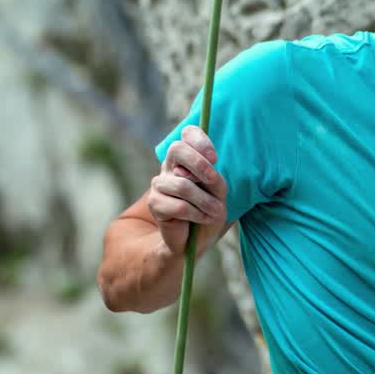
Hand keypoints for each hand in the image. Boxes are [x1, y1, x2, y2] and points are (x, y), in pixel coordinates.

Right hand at [148, 125, 227, 253]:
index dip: (199, 140)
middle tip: (214, 181)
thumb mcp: (219, 192)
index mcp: (188, 159)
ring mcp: (159, 184)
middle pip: (177, 148)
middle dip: (200, 164)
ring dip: (206, 201)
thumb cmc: (210, 210)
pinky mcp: (155, 203)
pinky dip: (197, 214)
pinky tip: (201, 219)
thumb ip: (212, 178)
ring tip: (214, 212)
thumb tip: (188, 174)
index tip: (215, 158)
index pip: (187, 134)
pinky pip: (179, 206)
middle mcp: (170, 167)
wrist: (196, 239)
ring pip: (183, 184)